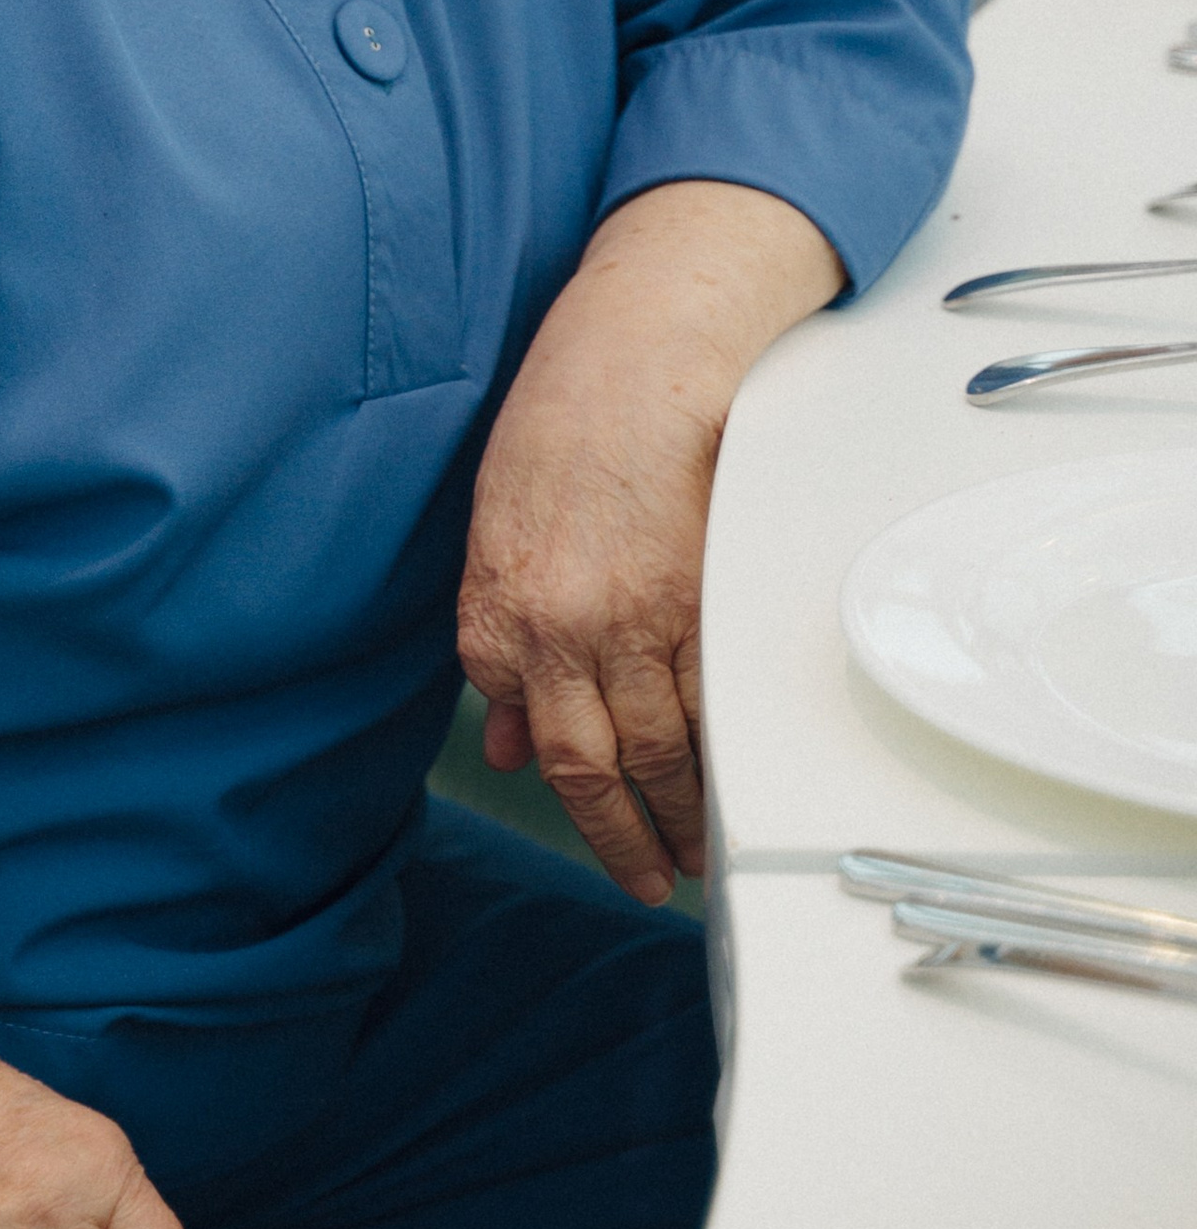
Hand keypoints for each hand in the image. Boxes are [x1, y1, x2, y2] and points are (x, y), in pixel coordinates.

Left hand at [457, 183, 839, 902]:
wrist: (640, 351)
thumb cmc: (565, 422)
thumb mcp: (498, 529)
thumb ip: (501, 642)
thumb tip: (511, 740)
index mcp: (498, 611)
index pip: (532, 738)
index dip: (571, 799)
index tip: (600, 831)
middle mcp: (555, 629)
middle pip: (593, 767)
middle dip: (624, 838)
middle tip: (651, 877)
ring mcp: (630, 619)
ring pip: (656, 751)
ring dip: (679, 815)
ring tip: (698, 850)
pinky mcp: (697, 599)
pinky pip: (707, 705)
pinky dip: (718, 757)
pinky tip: (730, 785)